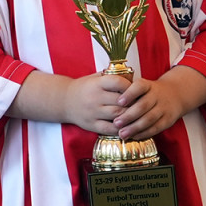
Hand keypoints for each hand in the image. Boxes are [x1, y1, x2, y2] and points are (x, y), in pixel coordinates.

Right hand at [8, 70, 129, 134]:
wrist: (64, 101)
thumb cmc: (84, 88)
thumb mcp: (95, 78)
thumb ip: (111, 77)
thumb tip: (133, 78)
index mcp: (96, 84)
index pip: (118, 83)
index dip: (130, 86)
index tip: (135, 90)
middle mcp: (94, 98)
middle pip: (121, 101)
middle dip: (134, 103)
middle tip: (141, 104)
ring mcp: (92, 112)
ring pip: (118, 115)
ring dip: (129, 116)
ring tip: (137, 115)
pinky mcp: (91, 125)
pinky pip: (110, 129)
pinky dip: (121, 129)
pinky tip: (127, 126)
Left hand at [111, 67, 205, 140]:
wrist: (175, 95)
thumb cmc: (148, 92)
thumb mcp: (140, 86)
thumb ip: (126, 91)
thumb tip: (106, 98)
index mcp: (148, 85)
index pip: (139, 87)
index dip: (129, 94)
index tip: (119, 101)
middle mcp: (157, 96)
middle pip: (143, 105)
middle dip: (129, 115)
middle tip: (116, 123)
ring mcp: (163, 108)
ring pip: (149, 119)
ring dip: (135, 127)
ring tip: (122, 133)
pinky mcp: (167, 120)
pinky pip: (155, 128)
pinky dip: (144, 133)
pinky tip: (133, 136)